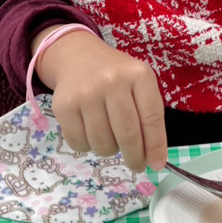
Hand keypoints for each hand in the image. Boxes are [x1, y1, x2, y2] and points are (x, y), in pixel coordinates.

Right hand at [34, 27, 167, 171]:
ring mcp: (86, 93)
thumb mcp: (139, 85)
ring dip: (109, 150)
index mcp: (138, 75)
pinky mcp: (64, 105)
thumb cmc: (116, 77)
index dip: (156, 146)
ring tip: (110, 137)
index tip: (157, 165)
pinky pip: (79, 143)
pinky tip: (91, 132)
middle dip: (134, 157)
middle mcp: (113, 81)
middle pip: (127, 134)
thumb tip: (154, 160)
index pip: (152, 118)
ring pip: (102, 143)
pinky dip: (87, 147)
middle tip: (136, 165)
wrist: (79, 57)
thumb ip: (149, 117)